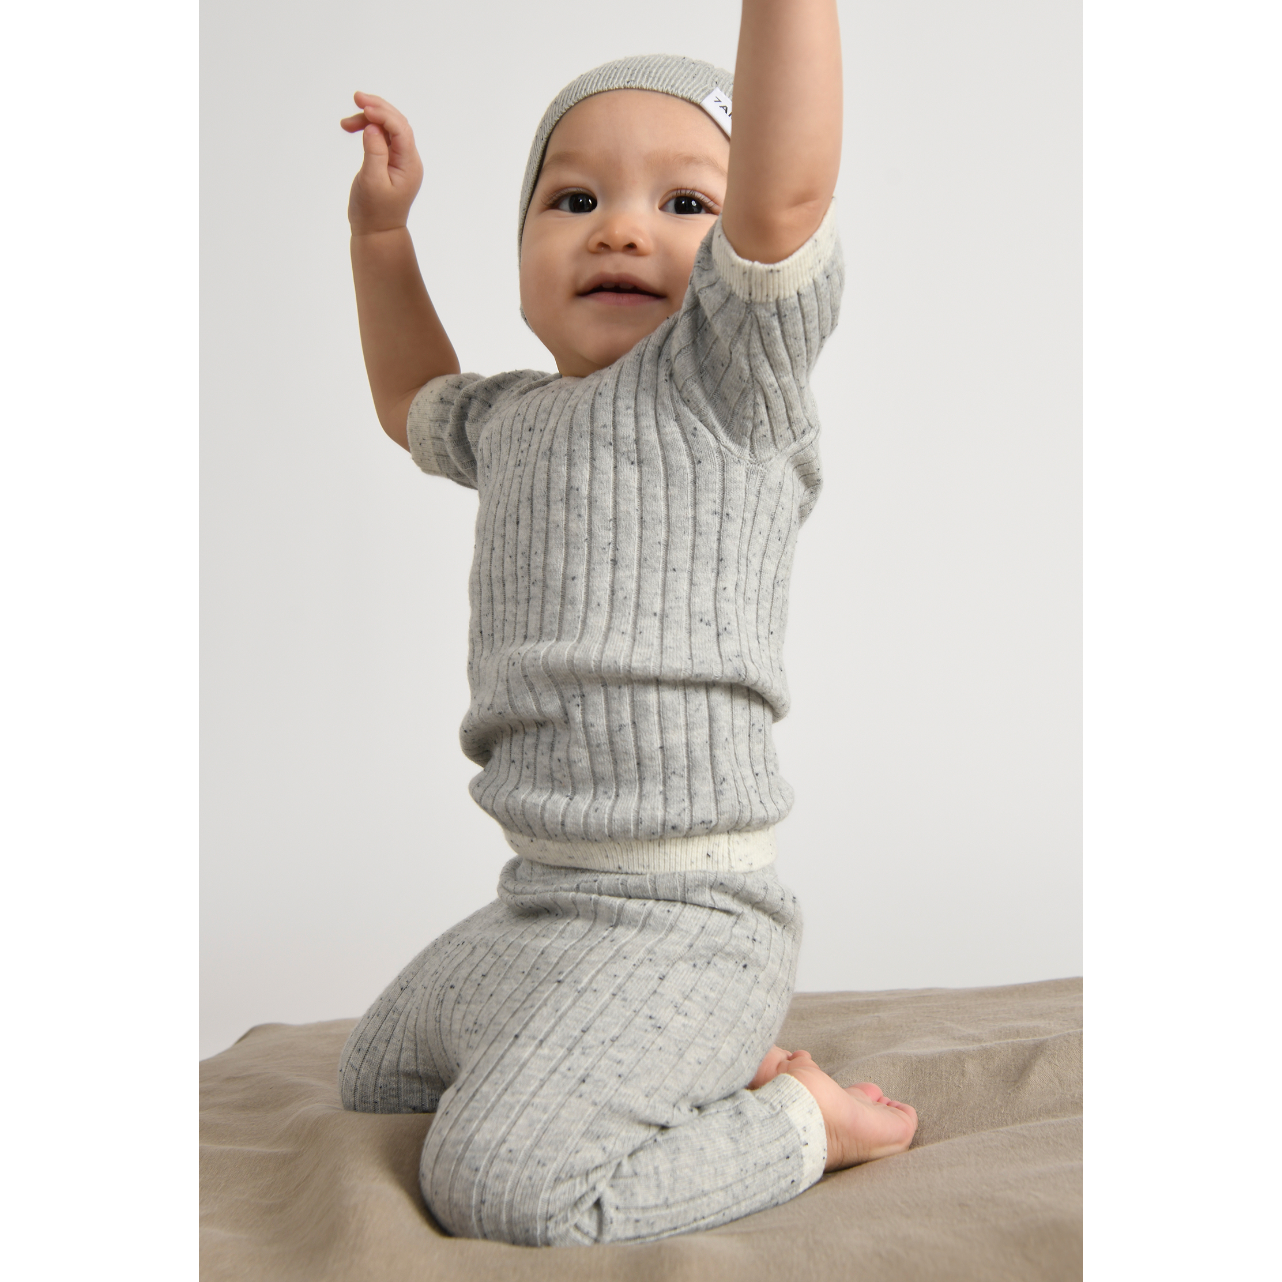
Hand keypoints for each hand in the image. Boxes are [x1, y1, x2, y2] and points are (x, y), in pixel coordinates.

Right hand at [340, 92, 423, 234]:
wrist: (377, 234)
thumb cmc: (373, 212)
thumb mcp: (371, 182)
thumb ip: (374, 153)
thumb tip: (373, 127)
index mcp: (409, 165)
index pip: (400, 129)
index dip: (383, 114)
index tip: (363, 106)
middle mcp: (409, 161)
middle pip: (397, 123)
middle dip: (377, 108)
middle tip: (356, 98)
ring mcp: (401, 161)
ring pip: (388, 128)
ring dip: (369, 119)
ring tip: (346, 123)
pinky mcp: (390, 163)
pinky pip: (383, 138)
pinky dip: (369, 129)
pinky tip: (352, 128)